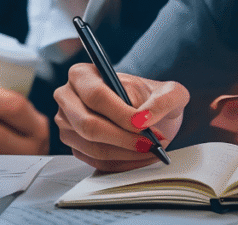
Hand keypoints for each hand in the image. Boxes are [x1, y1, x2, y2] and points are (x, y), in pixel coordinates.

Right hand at [53, 63, 187, 172]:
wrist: (148, 114)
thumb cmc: (152, 98)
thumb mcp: (169, 92)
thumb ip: (164, 99)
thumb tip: (144, 118)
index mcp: (82, 75)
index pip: (96, 96)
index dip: (120, 113)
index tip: (144, 124)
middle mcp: (68, 100)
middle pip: (89, 126)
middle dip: (124, 138)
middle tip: (152, 143)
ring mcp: (68, 127)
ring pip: (95, 148)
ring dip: (128, 153)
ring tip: (153, 148)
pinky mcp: (76, 148)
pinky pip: (98, 163)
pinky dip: (125, 162)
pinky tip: (143, 155)